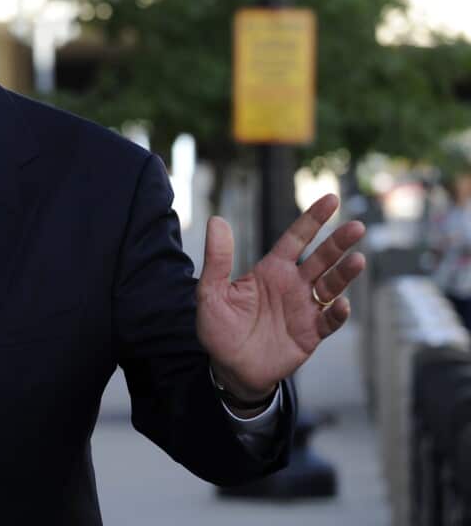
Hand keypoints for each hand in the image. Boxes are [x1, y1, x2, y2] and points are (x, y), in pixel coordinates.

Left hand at [197, 194, 364, 399]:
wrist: (229, 368)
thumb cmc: (219, 329)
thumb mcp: (211, 292)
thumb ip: (217, 259)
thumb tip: (216, 220)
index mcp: (271, 270)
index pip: (296, 239)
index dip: (313, 219)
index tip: (331, 198)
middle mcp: (293, 285)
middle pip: (321, 258)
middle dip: (339, 242)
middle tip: (356, 226)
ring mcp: (304, 309)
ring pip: (331, 286)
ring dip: (345, 274)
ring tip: (357, 260)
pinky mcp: (310, 334)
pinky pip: (328, 321)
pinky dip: (336, 313)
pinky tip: (340, 303)